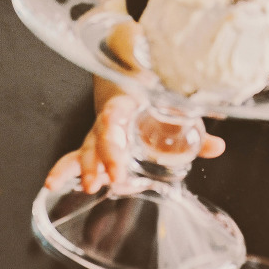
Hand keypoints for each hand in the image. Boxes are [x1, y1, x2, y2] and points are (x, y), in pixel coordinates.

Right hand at [45, 89, 225, 193]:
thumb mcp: (176, 110)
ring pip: (85, 149)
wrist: (131, 81)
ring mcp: (97, 135)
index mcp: (127, 105)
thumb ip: (195, 131)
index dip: (115, 137)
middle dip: (103, 159)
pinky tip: (52, 185)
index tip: (117, 155)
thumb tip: (217, 147)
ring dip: (85, 168)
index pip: (116, 117)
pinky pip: (73, 158)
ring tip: (88, 186)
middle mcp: (108, 121)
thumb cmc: (153, 97)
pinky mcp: (93, 147)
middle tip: (109, 179)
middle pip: (99, 138)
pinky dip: (63, 170)